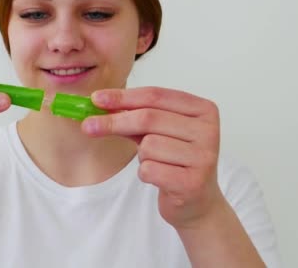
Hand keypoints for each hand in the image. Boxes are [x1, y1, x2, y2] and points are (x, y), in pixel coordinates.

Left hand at [81, 87, 225, 228]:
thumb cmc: (175, 161)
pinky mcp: (192, 182)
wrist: (197, 202)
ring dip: (142, 156)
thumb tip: (98, 104)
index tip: (96, 99)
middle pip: (148, 118)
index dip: (123, 97)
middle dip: (114, 122)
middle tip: (88, 125)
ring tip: (158, 163)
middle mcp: (208, 131)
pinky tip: (161, 178)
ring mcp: (203, 157)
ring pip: (148, 145)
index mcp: (204, 110)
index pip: (156, 96)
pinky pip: (149, 170)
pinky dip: (146, 173)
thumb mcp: (158, 132)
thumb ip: (134, 116)